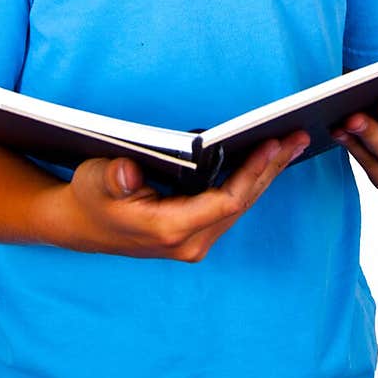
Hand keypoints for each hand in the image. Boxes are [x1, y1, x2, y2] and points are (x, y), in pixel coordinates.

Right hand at [55, 129, 309, 260]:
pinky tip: (268, 159)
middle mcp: (189, 241)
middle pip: (243, 202)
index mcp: (170, 230)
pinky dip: (252, 179)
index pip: (227, 201)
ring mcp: (195, 240)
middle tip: (297, 136)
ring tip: (291, 142)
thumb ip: (112, 178)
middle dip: (271, 167)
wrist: (80, 224)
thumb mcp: (94, 181)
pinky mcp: (197, 232)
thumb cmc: (90, 198)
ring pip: (241, 204)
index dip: (253, 172)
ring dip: (267, 173)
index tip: (273, 144)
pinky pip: (232, 204)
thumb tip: (127, 173)